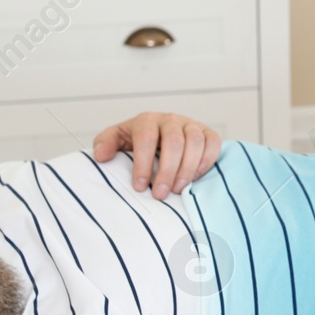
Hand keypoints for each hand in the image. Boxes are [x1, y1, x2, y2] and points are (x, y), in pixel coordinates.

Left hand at [92, 112, 220, 198]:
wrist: (161, 134)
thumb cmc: (138, 141)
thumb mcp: (118, 139)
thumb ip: (106, 143)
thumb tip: (101, 155)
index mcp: (147, 120)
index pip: (146, 137)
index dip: (143, 163)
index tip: (140, 187)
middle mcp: (171, 119)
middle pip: (173, 142)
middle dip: (167, 171)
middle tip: (160, 194)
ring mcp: (191, 124)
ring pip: (195, 142)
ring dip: (187, 169)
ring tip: (177, 190)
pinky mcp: (207, 132)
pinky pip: (213, 143)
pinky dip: (206, 161)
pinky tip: (195, 178)